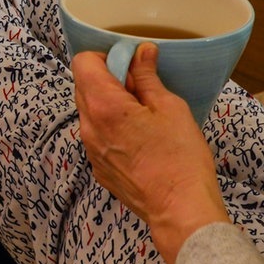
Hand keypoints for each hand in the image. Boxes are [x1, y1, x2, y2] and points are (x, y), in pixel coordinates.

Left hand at [71, 43, 228, 263]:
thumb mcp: (170, 108)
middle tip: (141, 87)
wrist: (179, 209)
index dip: (105, 56)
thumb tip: (141, 53)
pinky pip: (97, 135)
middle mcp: (89, 127)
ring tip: (144, 114)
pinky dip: (112, 127)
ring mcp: (91, 150)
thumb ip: (148, 77)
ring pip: (90, 112)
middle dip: (108, 78)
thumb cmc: (180, 159)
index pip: (83, 63)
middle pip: (84, 86)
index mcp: (104, 107)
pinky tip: (140, 137)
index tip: (128, 62)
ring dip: (110, 104)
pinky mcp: (99, 167)